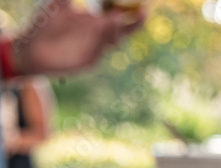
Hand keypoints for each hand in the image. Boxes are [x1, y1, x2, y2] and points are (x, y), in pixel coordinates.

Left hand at [12, 0, 144, 76]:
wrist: (30, 47)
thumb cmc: (43, 24)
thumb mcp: (59, 3)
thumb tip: (90, 0)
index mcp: (96, 23)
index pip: (119, 17)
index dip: (132, 12)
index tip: (142, 5)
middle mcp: (99, 38)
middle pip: (123, 30)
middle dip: (135, 23)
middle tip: (143, 12)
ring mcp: (96, 50)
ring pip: (113, 40)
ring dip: (116, 28)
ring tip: (114, 17)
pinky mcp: (90, 62)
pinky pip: (100, 50)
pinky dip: (103, 41)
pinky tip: (101, 27)